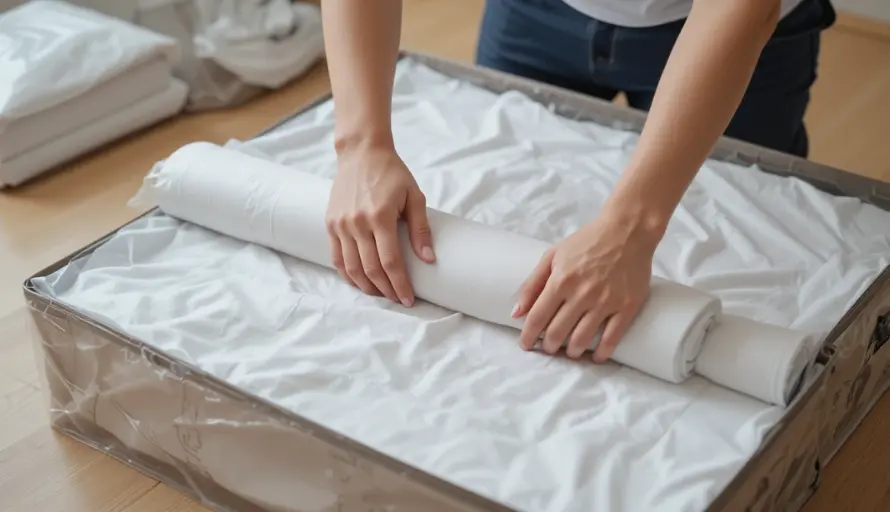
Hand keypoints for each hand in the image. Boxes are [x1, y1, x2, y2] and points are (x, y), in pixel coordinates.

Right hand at [325, 145, 434, 305]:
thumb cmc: (392, 173)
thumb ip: (421, 229)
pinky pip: (337, 257)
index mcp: (380, 216)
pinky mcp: (331, 223)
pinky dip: (347, 274)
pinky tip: (359, 283)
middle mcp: (357, 223)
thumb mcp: (414, 196)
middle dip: (386, 290)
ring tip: (380, 294)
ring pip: (351, 268)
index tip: (409, 298)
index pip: (390, 262)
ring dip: (366, 287)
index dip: (400, 284)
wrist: (361, 152)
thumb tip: (428, 259)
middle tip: (398, 300)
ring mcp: (341, 224)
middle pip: (371, 269)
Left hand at [512, 205, 662, 361]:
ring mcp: (605, 302)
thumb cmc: (587, 241)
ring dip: (572, 351)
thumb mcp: (553, 255)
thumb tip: (516, 313)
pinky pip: (612, 338)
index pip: (538, 317)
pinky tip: (595, 356)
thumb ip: (532, 284)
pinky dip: (602, 352)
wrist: (627, 231)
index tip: (526, 345)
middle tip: (548, 348)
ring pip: (582, 339)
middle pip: (557, 332)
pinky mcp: (627, 306)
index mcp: (561, 280)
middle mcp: (581, 294)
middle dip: (549, 346)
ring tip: (569, 351)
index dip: (528, 336)